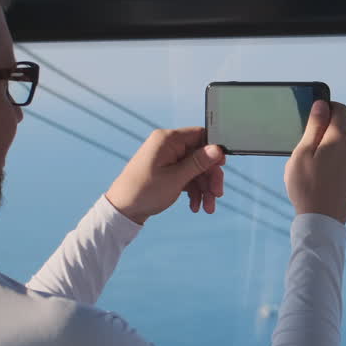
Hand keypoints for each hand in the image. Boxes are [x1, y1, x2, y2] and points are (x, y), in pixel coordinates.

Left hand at [105, 127, 225, 223]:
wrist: (123, 210)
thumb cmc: (143, 191)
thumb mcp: (176, 178)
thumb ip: (198, 162)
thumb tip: (217, 149)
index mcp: (167, 140)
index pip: (200, 135)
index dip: (213, 151)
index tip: (222, 167)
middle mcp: (168, 146)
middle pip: (201, 156)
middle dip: (210, 177)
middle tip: (217, 195)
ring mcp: (167, 159)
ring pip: (196, 169)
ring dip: (204, 188)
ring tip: (207, 207)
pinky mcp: (167, 171)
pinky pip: (188, 177)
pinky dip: (194, 191)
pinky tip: (196, 206)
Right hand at [285, 100, 345, 224]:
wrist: (322, 221)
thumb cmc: (307, 186)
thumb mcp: (303, 152)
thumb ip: (314, 126)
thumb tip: (321, 104)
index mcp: (341, 138)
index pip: (340, 109)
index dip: (324, 108)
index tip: (309, 118)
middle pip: (338, 126)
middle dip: (320, 130)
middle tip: (302, 148)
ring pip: (337, 143)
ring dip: (322, 147)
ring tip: (307, 167)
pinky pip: (339, 157)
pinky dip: (327, 160)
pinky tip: (314, 176)